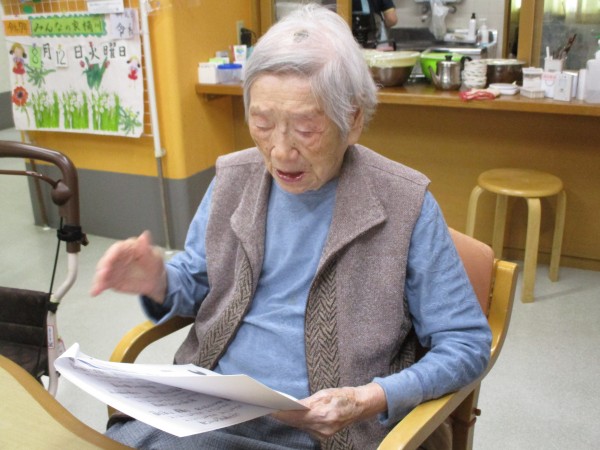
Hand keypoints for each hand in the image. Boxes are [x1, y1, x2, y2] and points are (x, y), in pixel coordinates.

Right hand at [90, 231, 166, 301]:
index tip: (109, 260)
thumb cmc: (154, 266)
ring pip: (103, 271)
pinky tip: (95, 291)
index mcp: (128, 247)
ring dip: (99, 278)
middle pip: (107, 260)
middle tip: (103, 275)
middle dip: (103, 267)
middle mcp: (118, 257)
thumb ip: (147, 248)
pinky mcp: (111, 279)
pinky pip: (103, 282)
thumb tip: (144, 235)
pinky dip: (98, 286)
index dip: (112, 254)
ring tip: (98, 286)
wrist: (154, 281)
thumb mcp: (154, 257)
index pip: (117, 248)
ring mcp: (113, 268)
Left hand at [272, 382, 386, 439]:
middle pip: (294, 422)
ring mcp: (323, 433)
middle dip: (280, 415)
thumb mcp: (324, 394)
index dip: (280, 412)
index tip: (268, 407)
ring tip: (274, 410)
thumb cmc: (342, 396)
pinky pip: (306, 428)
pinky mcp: (323, 436)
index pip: (294, 415)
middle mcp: (322, 427)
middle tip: (265, 407)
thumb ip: (307, 402)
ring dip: (287, 419)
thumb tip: (290, 406)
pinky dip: (297, 422)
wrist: (359, 406)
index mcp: (322, 414)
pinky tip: (289, 416)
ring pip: (299, 426)